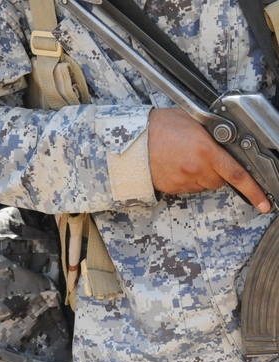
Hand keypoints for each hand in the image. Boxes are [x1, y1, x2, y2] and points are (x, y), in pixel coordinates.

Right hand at [149, 107, 270, 212]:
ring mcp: (182, 180)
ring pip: (202, 185)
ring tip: (184, 160)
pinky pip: (186, 188)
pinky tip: (175, 166)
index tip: (264, 202)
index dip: (254, 191)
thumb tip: (228, 140)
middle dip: (216, 173)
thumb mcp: (195, 122)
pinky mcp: (170, 187)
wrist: (133, 139)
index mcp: (206, 151)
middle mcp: (195, 169)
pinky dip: (185, 179)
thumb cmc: (161, 126)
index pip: (237, 174)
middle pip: (219, 181)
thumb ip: (214, 134)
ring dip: (200, 176)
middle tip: (203, 158)